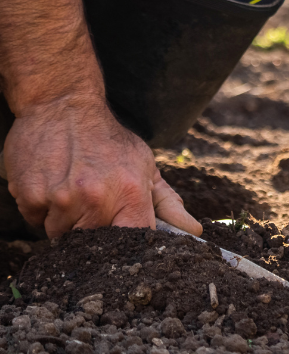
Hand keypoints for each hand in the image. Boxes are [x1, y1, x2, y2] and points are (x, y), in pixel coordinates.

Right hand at [3, 95, 200, 237]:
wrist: (63, 105)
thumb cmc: (110, 141)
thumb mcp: (146, 167)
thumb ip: (168, 204)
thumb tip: (193, 231)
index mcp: (131, 195)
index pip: (135, 243)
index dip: (130, 248)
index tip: (124, 243)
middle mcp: (95, 200)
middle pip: (94, 246)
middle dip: (94, 231)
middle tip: (93, 204)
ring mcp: (61, 199)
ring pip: (61, 235)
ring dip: (65, 220)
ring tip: (72, 190)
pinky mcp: (31, 196)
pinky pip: (37, 221)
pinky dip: (42, 209)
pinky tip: (52, 183)